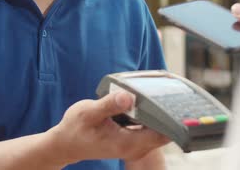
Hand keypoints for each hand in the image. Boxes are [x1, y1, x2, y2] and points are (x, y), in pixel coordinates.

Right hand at [50, 92, 169, 164]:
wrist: (66, 143)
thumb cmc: (75, 129)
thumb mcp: (88, 112)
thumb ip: (109, 104)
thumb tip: (128, 97)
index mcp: (127, 142)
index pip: (160, 133)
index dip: (170, 118)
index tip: (173, 100)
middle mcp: (135, 147)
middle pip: (164, 132)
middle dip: (168, 113)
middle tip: (167, 91)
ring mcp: (135, 145)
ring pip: (159, 131)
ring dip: (161, 114)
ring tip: (158, 93)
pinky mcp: (133, 140)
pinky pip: (151, 129)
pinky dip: (152, 117)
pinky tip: (148, 102)